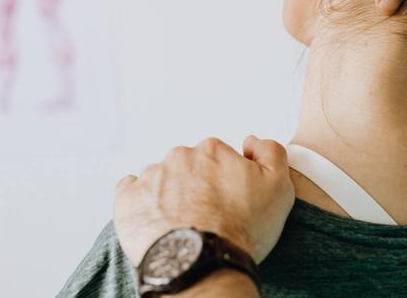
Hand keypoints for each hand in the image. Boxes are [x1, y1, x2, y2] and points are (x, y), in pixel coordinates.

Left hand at [113, 135, 294, 265]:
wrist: (203, 265)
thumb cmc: (241, 230)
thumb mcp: (278, 187)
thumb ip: (270, 152)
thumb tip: (251, 141)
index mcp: (212, 150)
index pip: (217, 158)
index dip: (224, 181)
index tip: (228, 202)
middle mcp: (179, 157)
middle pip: (188, 167)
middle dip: (196, 186)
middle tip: (207, 216)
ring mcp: (150, 177)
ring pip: (161, 180)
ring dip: (170, 196)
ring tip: (182, 224)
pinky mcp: (128, 199)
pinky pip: (131, 191)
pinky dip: (141, 202)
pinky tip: (155, 220)